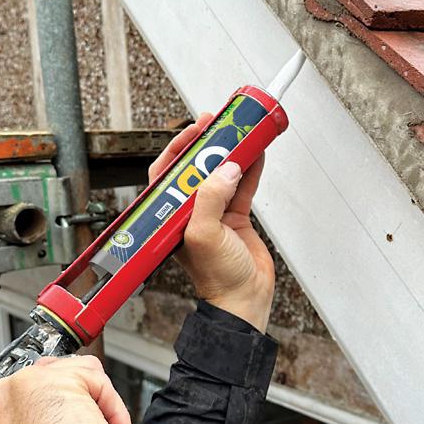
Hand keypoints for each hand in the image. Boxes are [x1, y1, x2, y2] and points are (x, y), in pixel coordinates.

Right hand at [0, 356, 136, 423]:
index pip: (30, 396)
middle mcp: (0, 397)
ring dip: (99, 410)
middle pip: (53, 380)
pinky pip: (97, 379)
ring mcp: (23, 384)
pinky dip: (114, 409)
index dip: (61, 415)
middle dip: (80, 408)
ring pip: (77, 378)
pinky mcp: (54, 380)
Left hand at [149, 114, 274, 331]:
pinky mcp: (235, 219)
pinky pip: (242, 186)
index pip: (168, 173)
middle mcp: (190, 213)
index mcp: (172, 217)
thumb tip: (224, 169)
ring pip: (221, 173)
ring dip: (231, 153)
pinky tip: (256, 153)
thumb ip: (211, 199)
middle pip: (196, 168)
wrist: (244, 300)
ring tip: (240, 132)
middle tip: (218, 123)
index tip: (194, 129)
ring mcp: (214, 214)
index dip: (179, 148)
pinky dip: (250, 169)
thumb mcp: (204, 235)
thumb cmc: (217, 279)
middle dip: (207, 144)